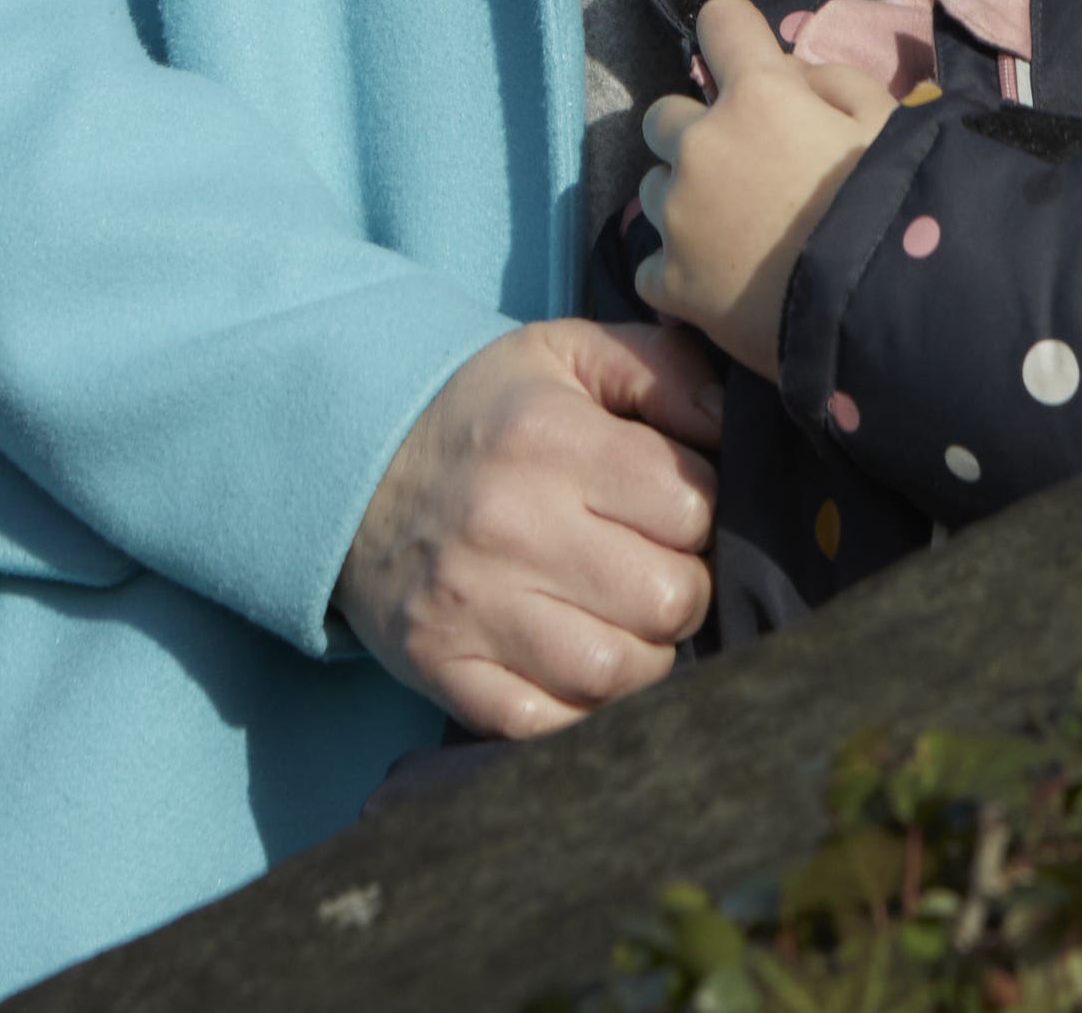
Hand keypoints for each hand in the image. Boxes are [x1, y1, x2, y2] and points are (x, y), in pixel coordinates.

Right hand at [335, 317, 722, 737]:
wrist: (351, 469)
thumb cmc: (485, 415)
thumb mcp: (564, 355)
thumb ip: (660, 368)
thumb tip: (730, 417)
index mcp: (548, 437)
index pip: (690, 505)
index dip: (700, 511)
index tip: (669, 509)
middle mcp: (509, 524)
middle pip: (669, 598)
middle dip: (682, 588)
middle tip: (654, 569)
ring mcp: (473, 606)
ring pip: (621, 673)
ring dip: (644, 655)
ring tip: (622, 618)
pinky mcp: (444, 668)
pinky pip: (550, 726)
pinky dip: (582, 710)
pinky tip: (579, 665)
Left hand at [627, 0, 893, 375]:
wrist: (886, 310)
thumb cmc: (897, 207)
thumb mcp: (888, 122)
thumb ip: (833, 82)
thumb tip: (791, 76)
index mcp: (757, 95)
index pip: (720, 21)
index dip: (735, 37)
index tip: (749, 64)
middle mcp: (702, 145)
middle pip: (664, 115)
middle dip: (696, 131)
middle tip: (744, 167)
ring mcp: (678, 217)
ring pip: (652, 188)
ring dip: (683, 200)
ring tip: (735, 234)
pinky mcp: (670, 282)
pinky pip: (651, 264)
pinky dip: (678, 270)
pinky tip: (719, 284)